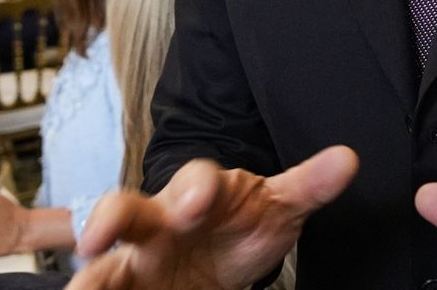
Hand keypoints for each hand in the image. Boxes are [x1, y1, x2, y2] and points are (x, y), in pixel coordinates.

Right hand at [67, 146, 357, 289]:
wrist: (220, 254)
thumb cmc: (244, 224)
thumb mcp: (279, 206)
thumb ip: (308, 184)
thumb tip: (348, 160)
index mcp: (201, 191)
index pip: (195, 181)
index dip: (195, 189)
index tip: (197, 202)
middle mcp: (158, 219)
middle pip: (125, 209)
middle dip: (110, 220)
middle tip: (95, 239)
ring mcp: (136, 256)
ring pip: (103, 261)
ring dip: (89, 276)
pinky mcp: (127, 284)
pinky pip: (104, 288)